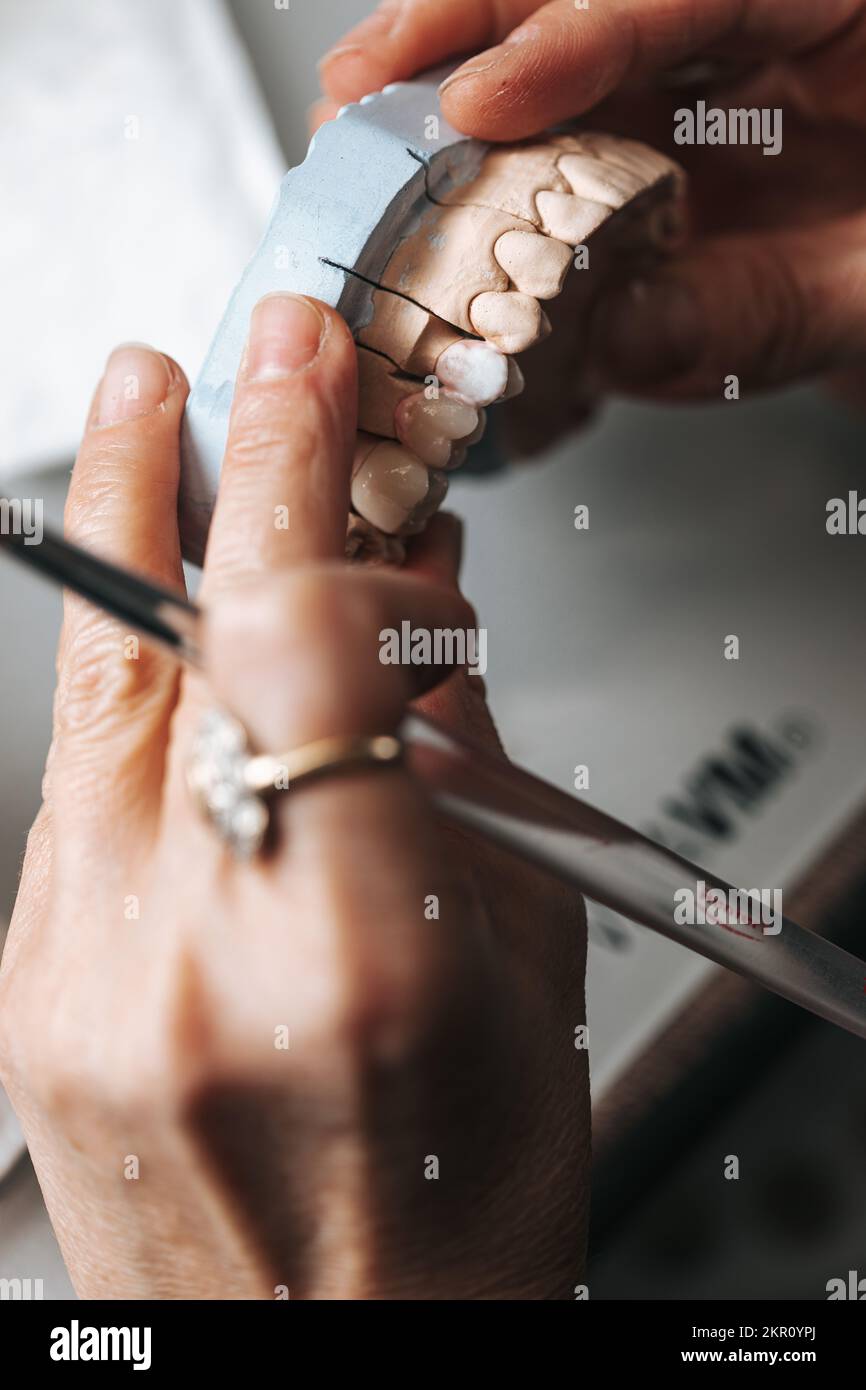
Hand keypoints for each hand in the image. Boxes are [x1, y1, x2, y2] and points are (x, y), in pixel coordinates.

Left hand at [0, 293, 588, 1299]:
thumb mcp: (527, 965)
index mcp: (354, 952)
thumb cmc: (452, 1202)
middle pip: (165, 642)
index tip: (303, 370)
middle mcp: (191, 958)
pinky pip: (77, 791)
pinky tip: (168, 653)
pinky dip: (128, 689)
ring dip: (130, 556)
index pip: (296, 634)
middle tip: (204, 368)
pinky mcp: (31, 992)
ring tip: (155, 445)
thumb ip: (459, 763)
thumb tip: (410, 597)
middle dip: (189, 473)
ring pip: (94, 701)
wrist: (328, 1359)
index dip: (296, 469)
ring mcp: (81, 980)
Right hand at [320, 0, 865, 404]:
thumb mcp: (864, 295)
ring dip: (442, 68)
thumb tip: (624, 333)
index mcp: (838, 10)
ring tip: (357, 107)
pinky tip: (412, 156)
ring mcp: (691, 71)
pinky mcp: (647, 122)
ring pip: (549, 30)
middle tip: (368, 75)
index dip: (578, 34)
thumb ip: (760, 313)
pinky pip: (552, 113)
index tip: (484, 99)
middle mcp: (750, 23)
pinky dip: (475, 139)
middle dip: (467, 21)